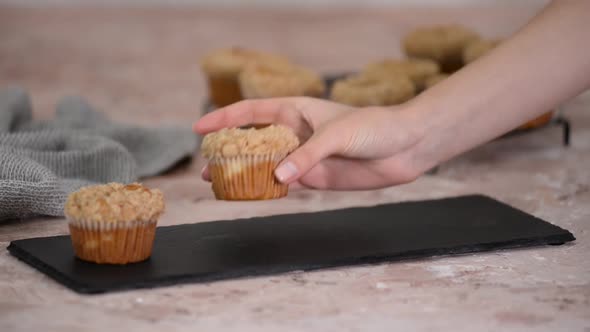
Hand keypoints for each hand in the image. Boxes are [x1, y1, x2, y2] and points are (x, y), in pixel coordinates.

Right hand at [193, 97, 428, 189]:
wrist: (403, 147)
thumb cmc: (373, 127)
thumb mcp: (337, 135)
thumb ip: (307, 155)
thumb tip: (278, 177)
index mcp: (296, 111)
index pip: (252, 112)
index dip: (224, 119)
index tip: (200, 128)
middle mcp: (295, 133)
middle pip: (253, 142)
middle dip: (228, 152)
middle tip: (205, 167)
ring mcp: (303, 157)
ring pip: (265, 166)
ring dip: (243, 174)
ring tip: (219, 184)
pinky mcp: (314, 178)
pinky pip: (284, 185)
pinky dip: (266, 190)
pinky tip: (250, 195)